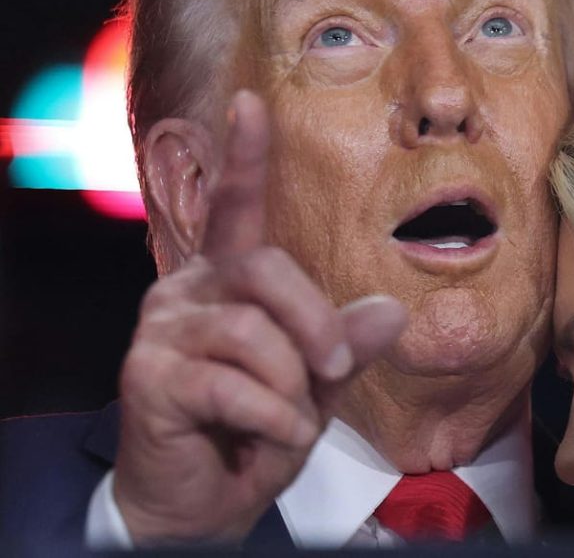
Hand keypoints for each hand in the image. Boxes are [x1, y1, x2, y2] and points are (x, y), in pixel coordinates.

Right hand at [112, 90, 407, 544]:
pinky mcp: (148, 376)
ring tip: (295, 419)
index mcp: (228, 279)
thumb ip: (346, 342)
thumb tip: (392, 311)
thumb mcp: (316, 383)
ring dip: (292, 384)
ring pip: (252, 331)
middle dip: (316, 323)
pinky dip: (272, 417)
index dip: (246, 156)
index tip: (250, 103)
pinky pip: (231, 384)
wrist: (206, 502)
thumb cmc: (258, 429)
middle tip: (336, 370)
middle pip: (266, 270)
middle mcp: (188, 291)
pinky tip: (275, 437)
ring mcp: (162, 331)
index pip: (236, 207)